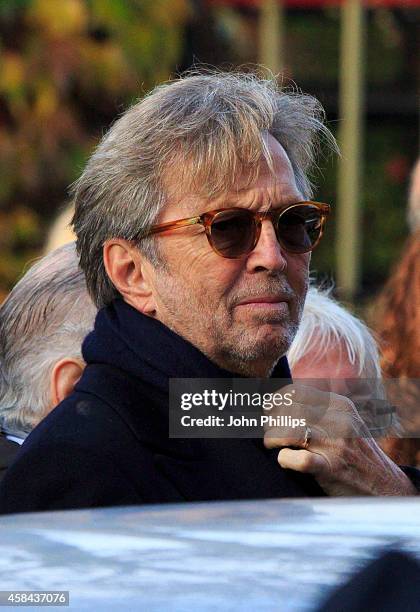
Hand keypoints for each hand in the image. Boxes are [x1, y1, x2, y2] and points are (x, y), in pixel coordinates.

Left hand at [263, 384, 415, 495]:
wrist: (384, 486)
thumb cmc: (355, 453)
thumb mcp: (346, 421)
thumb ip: (320, 409)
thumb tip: (278, 401)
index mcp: (340, 405)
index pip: (296, 392)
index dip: (276, 401)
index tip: (270, 411)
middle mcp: (338, 421)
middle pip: (287, 410)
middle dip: (270, 421)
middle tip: (269, 432)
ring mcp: (335, 445)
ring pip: (288, 431)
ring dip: (272, 438)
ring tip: (272, 445)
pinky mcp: (331, 468)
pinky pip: (299, 460)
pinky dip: (285, 459)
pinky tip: (286, 461)